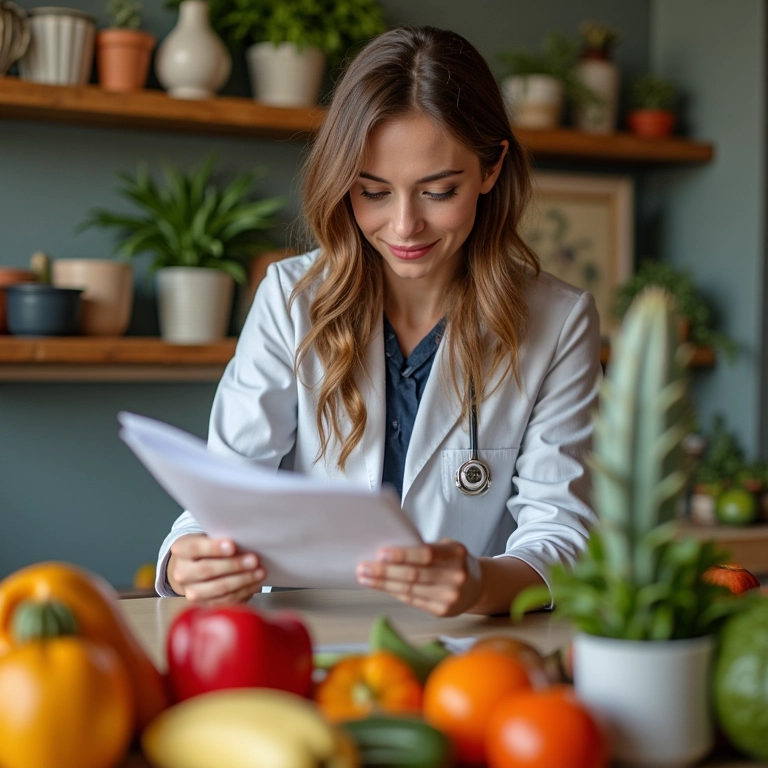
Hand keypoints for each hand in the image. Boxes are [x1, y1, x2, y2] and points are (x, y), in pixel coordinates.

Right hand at [167, 534, 265, 605]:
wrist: (193, 569)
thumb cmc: (207, 548)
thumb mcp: (208, 537)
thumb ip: (221, 538)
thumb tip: (246, 541)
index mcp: (181, 550)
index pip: (194, 548)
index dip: (214, 548)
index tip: (232, 546)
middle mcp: (182, 573)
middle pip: (207, 570)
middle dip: (234, 565)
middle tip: (254, 560)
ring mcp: (192, 592)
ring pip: (218, 588)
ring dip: (242, 580)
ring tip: (260, 572)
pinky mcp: (205, 605)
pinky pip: (226, 601)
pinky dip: (243, 592)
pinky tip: (255, 584)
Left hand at [356, 540, 482, 616]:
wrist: (478, 586)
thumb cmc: (455, 561)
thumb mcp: (447, 547)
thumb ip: (425, 549)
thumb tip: (389, 553)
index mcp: (456, 554)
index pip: (426, 554)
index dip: (402, 554)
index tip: (380, 553)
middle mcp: (456, 576)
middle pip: (414, 575)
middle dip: (385, 571)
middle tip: (363, 567)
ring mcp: (450, 596)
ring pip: (409, 590)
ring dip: (383, 583)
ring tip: (364, 577)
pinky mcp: (442, 611)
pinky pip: (412, 600)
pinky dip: (393, 592)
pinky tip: (380, 586)